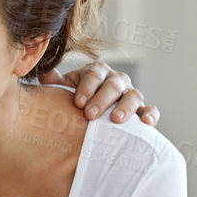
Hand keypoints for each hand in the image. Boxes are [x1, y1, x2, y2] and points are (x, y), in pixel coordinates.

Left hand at [40, 61, 158, 124]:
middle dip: (102, 99)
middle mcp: (116, 80)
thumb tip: (45, 75)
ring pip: (134, 95)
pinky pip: (151, 110)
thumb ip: (55, 83)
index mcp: (97, 72)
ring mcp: (131, 94)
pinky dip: (150, 115)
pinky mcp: (142, 110)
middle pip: (113, 85)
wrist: (91, 116)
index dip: (86, 87)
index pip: (93, 74)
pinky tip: (146, 124)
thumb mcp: (64, 91)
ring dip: (125, 106)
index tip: (77, 103)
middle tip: (90, 114)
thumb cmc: (76, 102)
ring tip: (115, 120)